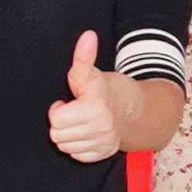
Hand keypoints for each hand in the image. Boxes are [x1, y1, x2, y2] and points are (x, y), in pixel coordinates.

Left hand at [48, 30, 121, 163]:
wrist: (135, 109)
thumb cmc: (107, 89)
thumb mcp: (91, 73)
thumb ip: (84, 57)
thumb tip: (87, 36)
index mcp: (95, 109)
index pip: (57, 119)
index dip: (57, 109)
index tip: (67, 101)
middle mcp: (101, 129)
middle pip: (58, 135)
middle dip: (61, 122)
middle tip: (73, 111)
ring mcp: (103, 144)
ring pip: (65, 147)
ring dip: (68, 134)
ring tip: (79, 121)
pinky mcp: (103, 154)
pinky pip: (76, 156)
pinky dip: (77, 145)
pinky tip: (85, 132)